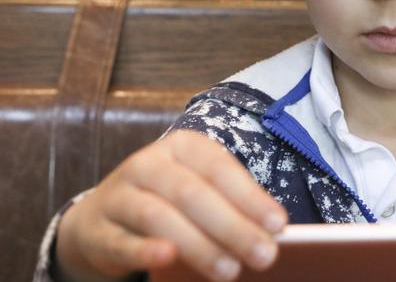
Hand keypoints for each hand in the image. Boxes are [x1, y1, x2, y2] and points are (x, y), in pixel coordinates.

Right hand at [55, 130, 287, 281]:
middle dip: (233, 227)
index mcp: (182, 147)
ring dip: (199, 245)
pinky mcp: (96, 228)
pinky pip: (121, 240)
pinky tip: (168, 259)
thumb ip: (232, 205)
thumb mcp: (201, 190)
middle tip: (264, 255)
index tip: (279, 225)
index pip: (220, 169)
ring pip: (159, 216)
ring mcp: (119, 193)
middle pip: (193, 193)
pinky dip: (145, 250)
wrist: (103, 215)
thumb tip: (271, 230)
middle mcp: (149, 163)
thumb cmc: (169, 200)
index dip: (250, 197)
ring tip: (230, 270)